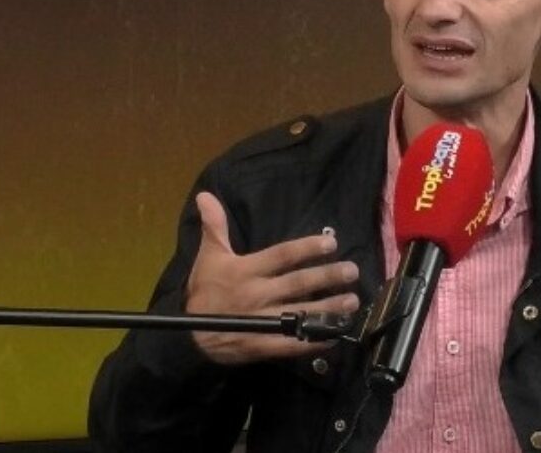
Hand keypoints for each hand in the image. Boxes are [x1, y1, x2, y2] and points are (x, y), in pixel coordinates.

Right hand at [185, 192, 360, 364]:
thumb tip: (206, 195)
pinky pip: (291, 345)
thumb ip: (214, 227)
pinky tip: (333, 336)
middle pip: (297, 284)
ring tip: (352, 301)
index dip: (307, 248)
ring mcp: (259, 322)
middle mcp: (255, 294)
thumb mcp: (209, 257)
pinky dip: (313, 342)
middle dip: (327, 277)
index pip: (282, 256)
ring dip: (328, 308)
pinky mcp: (261, 346)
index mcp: (245, 270)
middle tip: (352, 271)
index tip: (331, 244)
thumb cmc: (204, 291)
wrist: (188, 336)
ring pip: (299, 313)